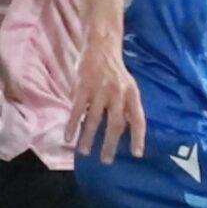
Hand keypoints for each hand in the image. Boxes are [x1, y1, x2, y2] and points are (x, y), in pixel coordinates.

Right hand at [69, 33, 145, 163]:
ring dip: (88, 138)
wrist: (101, 46)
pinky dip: (72, 125)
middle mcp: (118, 93)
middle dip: (110, 144)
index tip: (136, 155)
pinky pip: (77, 110)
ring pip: (94, 119)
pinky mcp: (83, 87)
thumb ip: (128, 107)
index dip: (138, 138)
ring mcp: (100, 90)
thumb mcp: (129, 86)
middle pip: (116, 123)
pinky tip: (68, 137)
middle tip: (106, 161)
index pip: (138, 119)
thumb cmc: (116, 71)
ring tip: (85, 152)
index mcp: (132, 94)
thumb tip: (127, 131)